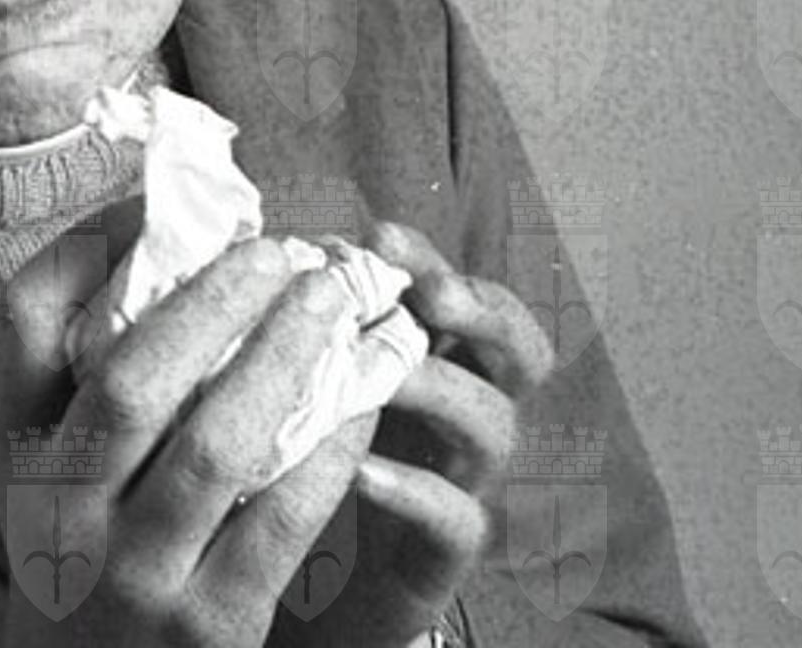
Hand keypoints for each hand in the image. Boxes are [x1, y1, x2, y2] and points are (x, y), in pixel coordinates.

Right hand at [0, 233, 409, 647]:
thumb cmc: (80, 557)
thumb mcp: (43, 468)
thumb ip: (75, 368)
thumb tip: (153, 234)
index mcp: (16, 451)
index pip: (24, 320)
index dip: (91, 246)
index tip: (159, 201)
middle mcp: (62, 510)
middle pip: (134, 377)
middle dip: (214, 300)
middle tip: (279, 249)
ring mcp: (135, 574)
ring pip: (215, 445)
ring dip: (282, 360)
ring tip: (332, 305)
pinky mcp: (211, 627)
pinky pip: (279, 522)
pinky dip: (326, 452)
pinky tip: (359, 403)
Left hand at [269, 219, 555, 646]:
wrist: (320, 566)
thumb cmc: (328, 444)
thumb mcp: (330, 372)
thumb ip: (323, 316)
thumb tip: (279, 247)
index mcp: (447, 358)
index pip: (474, 296)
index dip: (437, 263)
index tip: (380, 234)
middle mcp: (471, 410)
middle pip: (522, 351)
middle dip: (483, 313)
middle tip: (433, 297)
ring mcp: (469, 478)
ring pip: (495, 426)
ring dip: (440, 390)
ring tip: (381, 377)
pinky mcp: (448, 550)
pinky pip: (458, 519)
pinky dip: (414, 491)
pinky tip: (360, 472)